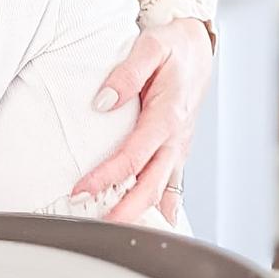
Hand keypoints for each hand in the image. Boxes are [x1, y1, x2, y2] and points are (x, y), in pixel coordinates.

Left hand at [72, 18, 213, 224]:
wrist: (197, 47)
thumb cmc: (173, 47)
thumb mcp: (150, 47)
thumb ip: (127, 73)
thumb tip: (104, 101)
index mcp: (167, 115)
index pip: (133, 156)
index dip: (106, 176)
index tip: (81, 189)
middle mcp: (175, 138)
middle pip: (151, 186)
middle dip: (124, 211)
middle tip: (95, 226)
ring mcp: (178, 147)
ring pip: (161, 191)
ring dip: (139, 213)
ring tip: (113, 231)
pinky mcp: (176, 150)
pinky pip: (171, 185)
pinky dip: (161, 207)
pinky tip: (151, 225)